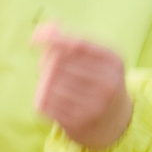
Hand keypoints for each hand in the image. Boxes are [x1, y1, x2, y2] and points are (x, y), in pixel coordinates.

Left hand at [33, 22, 132, 151]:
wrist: (115, 124)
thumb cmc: (99, 81)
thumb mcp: (95, 57)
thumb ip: (70, 39)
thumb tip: (44, 27)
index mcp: (114, 61)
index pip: (78, 44)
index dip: (53, 38)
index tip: (36, 38)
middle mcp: (108, 84)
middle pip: (60, 62)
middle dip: (46, 60)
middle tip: (44, 64)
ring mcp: (94, 106)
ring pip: (50, 82)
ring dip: (43, 79)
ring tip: (48, 81)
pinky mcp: (78, 123)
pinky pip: (46, 102)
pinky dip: (41, 95)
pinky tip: (49, 96)